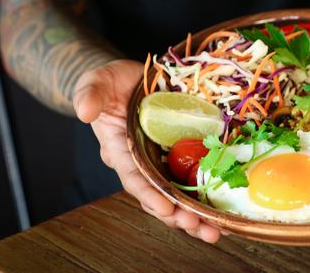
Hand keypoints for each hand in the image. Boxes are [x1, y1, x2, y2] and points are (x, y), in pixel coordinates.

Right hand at [73, 59, 220, 242]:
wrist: (132, 80)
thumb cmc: (111, 83)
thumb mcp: (97, 82)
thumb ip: (89, 94)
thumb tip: (84, 111)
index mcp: (120, 151)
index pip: (134, 179)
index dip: (150, 195)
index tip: (166, 208)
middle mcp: (142, 164)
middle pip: (159, 197)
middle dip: (178, 215)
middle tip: (199, 227)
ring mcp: (164, 162)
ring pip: (179, 197)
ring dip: (196, 216)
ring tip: (214, 230)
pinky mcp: (184, 155)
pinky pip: (196, 180)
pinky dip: (210, 197)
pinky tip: (225, 212)